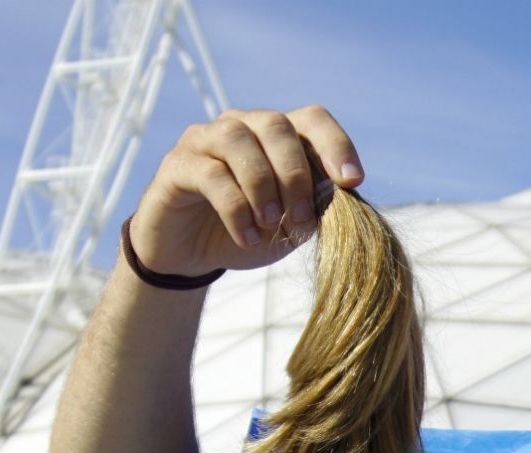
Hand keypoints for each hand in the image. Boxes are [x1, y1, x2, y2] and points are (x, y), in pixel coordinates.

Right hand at [127, 105, 364, 277]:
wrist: (193, 255)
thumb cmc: (250, 231)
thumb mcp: (292, 223)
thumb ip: (316, 204)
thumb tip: (340, 192)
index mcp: (276, 135)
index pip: (312, 119)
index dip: (336, 144)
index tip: (353, 181)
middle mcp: (241, 126)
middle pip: (276, 125)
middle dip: (296, 173)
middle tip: (302, 217)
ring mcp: (205, 140)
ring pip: (238, 139)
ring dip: (263, 185)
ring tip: (270, 223)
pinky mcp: (177, 164)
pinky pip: (210, 174)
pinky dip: (236, 209)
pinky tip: (247, 237)